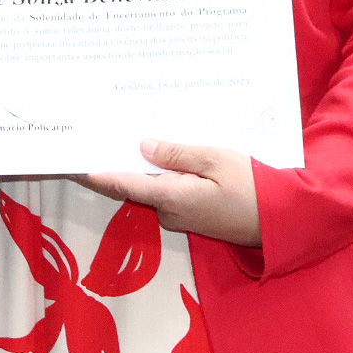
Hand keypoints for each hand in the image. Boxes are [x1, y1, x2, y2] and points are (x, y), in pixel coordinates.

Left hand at [79, 139, 261, 246]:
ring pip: (151, 187)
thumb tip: (142, 147)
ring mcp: (181, 216)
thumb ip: (176, 154)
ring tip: (124, 133)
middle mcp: (169, 212)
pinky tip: (159, 152)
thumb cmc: (253, 186)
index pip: (120, 183)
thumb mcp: (215, 159)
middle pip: (132, 185)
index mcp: (170, 197)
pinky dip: (160, 174)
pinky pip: (168, 191)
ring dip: (139, 166)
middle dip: (114, 162)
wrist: (284, 219)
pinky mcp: (193, 215)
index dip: (91, 173)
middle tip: (96, 133)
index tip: (67, 162)